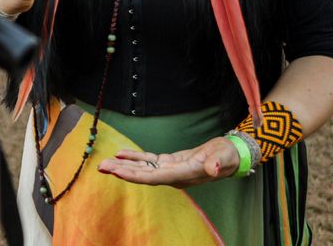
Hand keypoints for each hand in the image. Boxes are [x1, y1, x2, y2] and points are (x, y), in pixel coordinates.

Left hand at [98, 136, 240, 188]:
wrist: (230, 155)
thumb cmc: (227, 156)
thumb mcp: (224, 157)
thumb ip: (217, 163)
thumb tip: (212, 168)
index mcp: (182, 175)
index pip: (154, 178)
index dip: (135, 175)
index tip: (117, 172)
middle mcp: (173, 176)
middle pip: (143, 175)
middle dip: (122, 172)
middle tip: (101, 167)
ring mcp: (170, 170)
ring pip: (143, 168)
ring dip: (123, 165)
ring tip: (104, 163)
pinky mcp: (170, 162)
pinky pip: (148, 160)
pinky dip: (135, 157)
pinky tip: (121, 154)